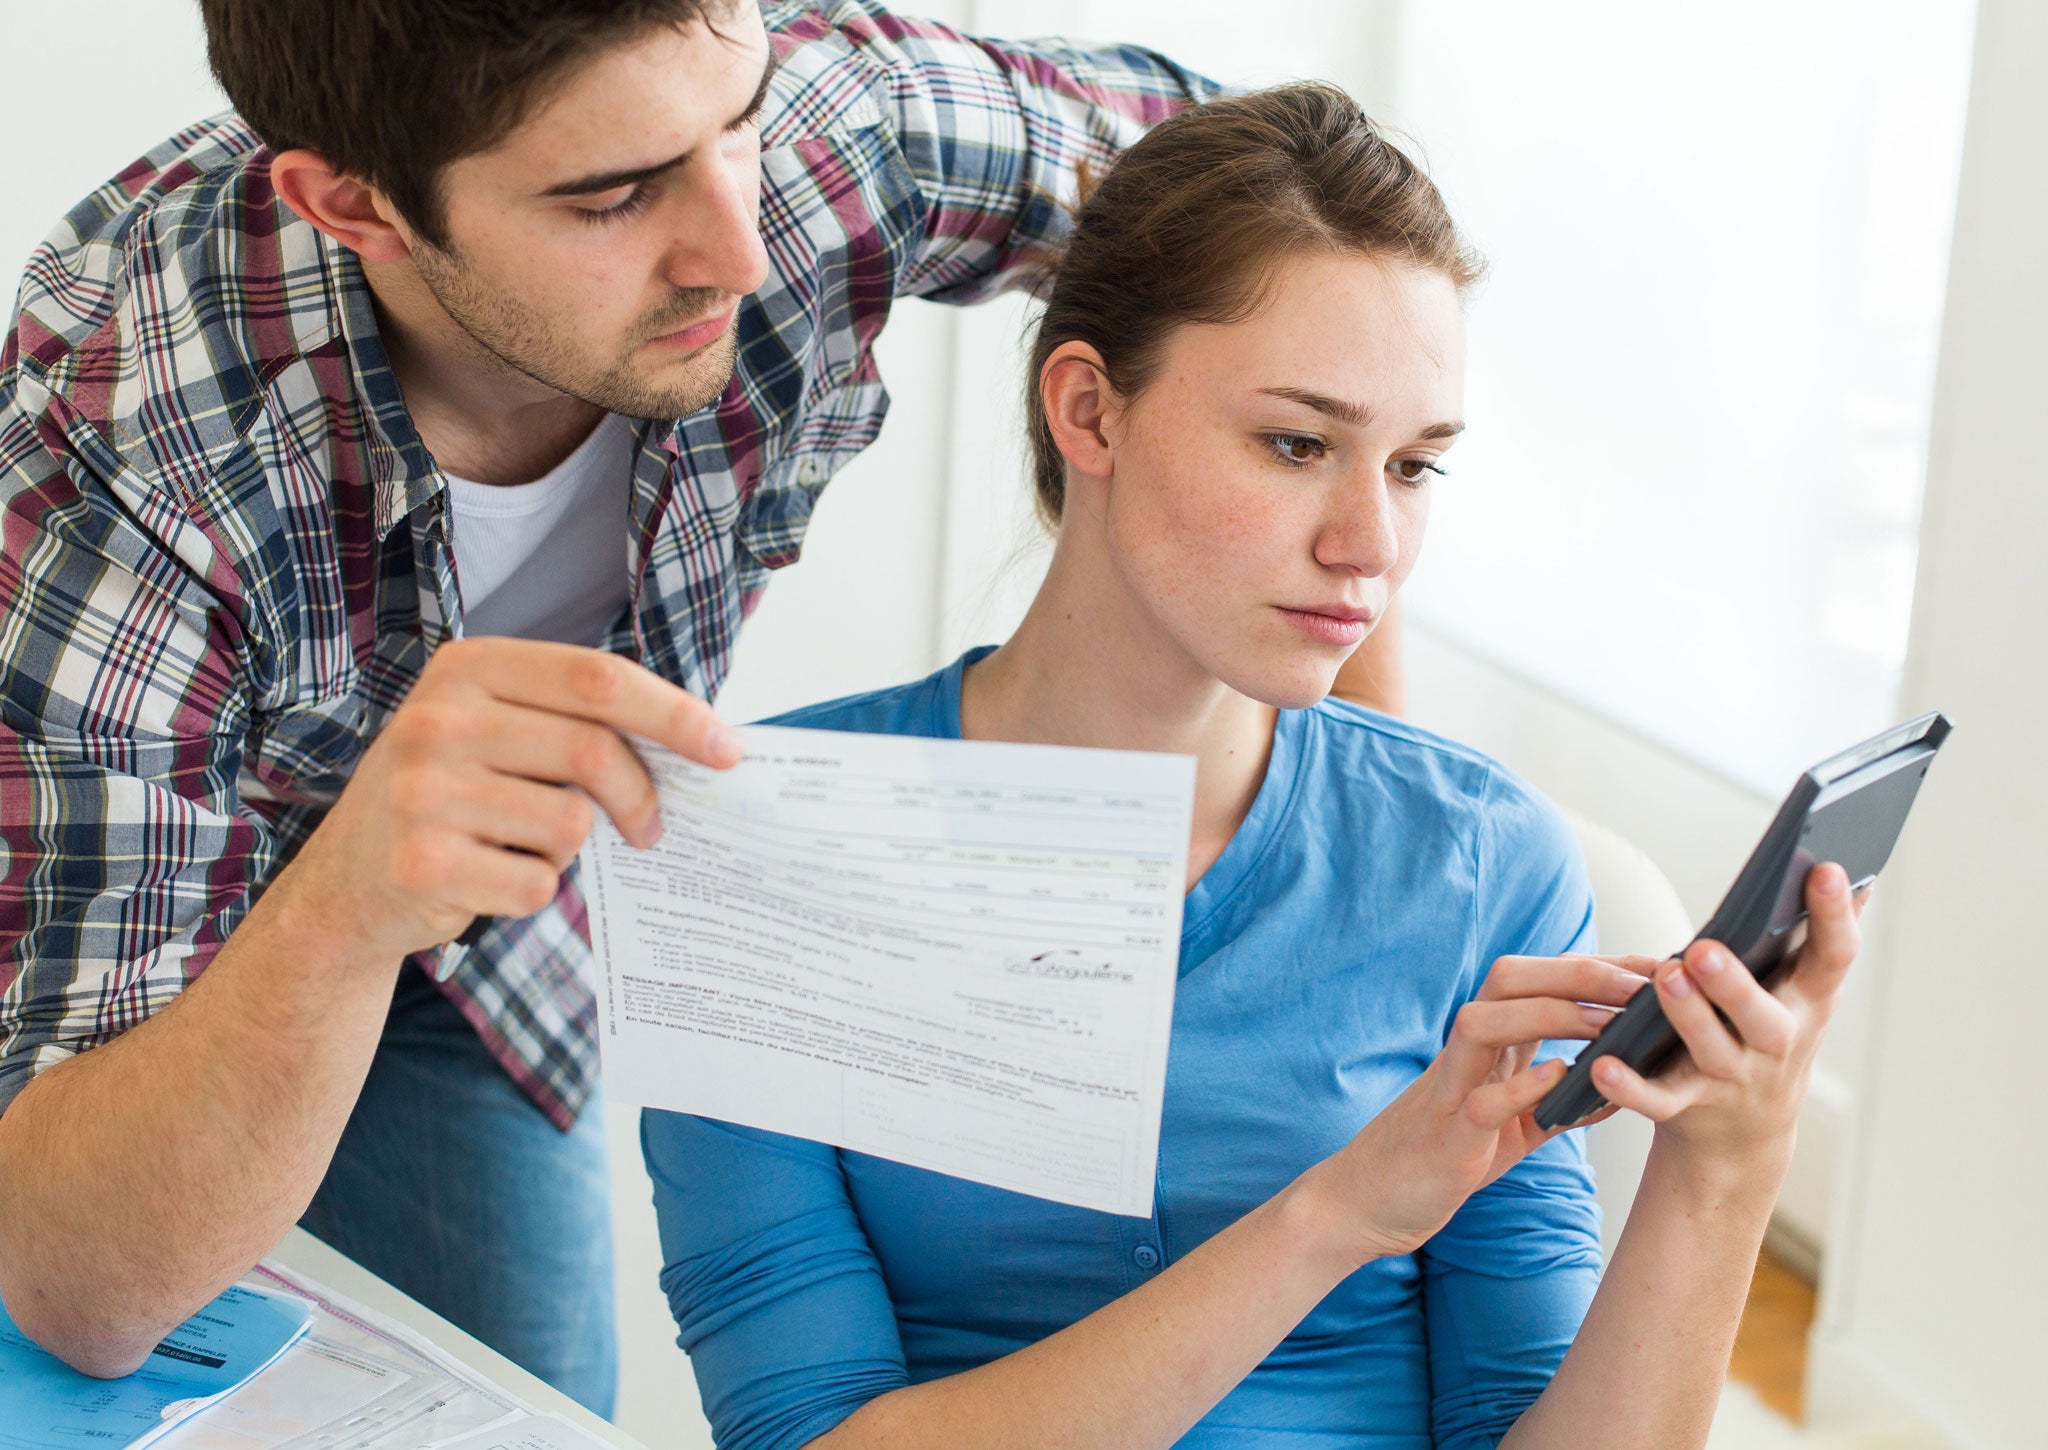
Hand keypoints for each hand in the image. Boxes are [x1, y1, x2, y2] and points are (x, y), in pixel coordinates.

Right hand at [278, 638, 741, 963]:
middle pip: (594, 752)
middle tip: (653, 829)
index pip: (598, 678)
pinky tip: (489, 879)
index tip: (727, 750)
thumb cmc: (449, 798)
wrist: (343, 885)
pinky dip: (532, 891)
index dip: (674, 714)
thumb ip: (574, 721)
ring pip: (570, 825)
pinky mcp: (422, 863)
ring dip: (569, 850)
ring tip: (524, 847)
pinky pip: (535, 885)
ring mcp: (423, 792)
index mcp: (467, 668)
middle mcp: (438, 719)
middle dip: (643, 798)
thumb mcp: (493, 730)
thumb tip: (698, 744)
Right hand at [1304, 953, 1647, 1266]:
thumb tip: (1613, 1090)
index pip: (1536, 982)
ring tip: (1607, 1025)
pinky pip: (1479, 1102)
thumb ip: (1553, 1106)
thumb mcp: (1508, 1130)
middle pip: (1508, 981)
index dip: (1594, 968)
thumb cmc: (1437, 1160)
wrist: (1365, 1204)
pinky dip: (1520, 1086)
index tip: (1650, 966)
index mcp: (1483, 1049)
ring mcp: (1448, 1091)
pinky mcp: (1444, 1138)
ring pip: (1485, 1024)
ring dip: (1550, 1014)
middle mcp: (1463, 1056)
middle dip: (1577, 973)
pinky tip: (1558, 1078)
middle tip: (1640, 986)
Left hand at [1590, 862, 1864, 1166]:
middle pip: (1764, 1018)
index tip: (1827, 868)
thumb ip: (1819, 933)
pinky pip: (1658, 1099)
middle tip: (1704, 949)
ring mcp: (1732, 1077)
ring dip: (1689, 1017)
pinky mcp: (1687, 1105)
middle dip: (1735, 985)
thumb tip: (1851, 864)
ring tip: (1664, 977)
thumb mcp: (1805, 988)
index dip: (1834, 916)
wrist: (1746, 1131)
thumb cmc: (1770, 1029)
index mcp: (1810, 1001)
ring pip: (1712, 1051)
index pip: (1833, 956)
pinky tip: (1603, 1065)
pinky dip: (1630, 1087)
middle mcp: (1777, 1043)